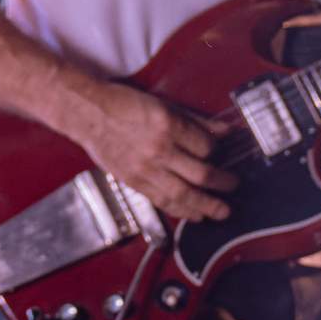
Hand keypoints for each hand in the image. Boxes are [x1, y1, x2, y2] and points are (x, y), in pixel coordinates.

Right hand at [71, 80, 237, 223]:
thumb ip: (195, 120)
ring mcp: (145, 169)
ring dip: (207, 206)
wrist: (87, 113)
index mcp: (167, 125)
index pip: (206, 147)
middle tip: (233, 185)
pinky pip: (163, 201)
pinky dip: (181, 211)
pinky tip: (194, 215)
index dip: (217, 151)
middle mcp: (159, 150)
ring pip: (184, 195)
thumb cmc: (123, 104)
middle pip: (201, 175)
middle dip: (223, 183)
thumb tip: (224, 130)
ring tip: (222, 211)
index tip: (220, 152)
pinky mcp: (134, 182)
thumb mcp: (163, 104)